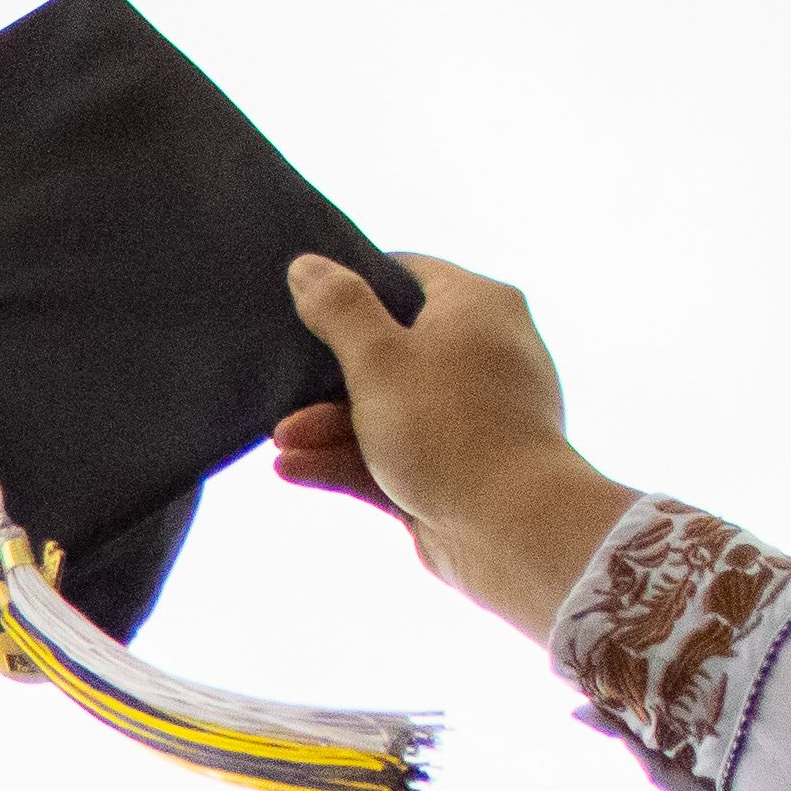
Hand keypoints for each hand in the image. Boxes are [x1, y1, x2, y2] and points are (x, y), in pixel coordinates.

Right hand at [270, 253, 642, 644]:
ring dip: (328, 427)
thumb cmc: (448, 426)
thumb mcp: (379, 358)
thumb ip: (338, 309)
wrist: (510, 526)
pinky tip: (295, 469)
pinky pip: (394, 452)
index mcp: (478, 306)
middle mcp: (482, 352)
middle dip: (327, 380)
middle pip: (391, 348)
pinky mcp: (456, 469)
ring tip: (281, 445)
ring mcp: (471, 414)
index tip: (306, 309)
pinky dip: (348, 459)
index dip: (354, 287)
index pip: (409, 275)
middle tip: (283, 395)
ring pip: (387, 408)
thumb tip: (306, 264)